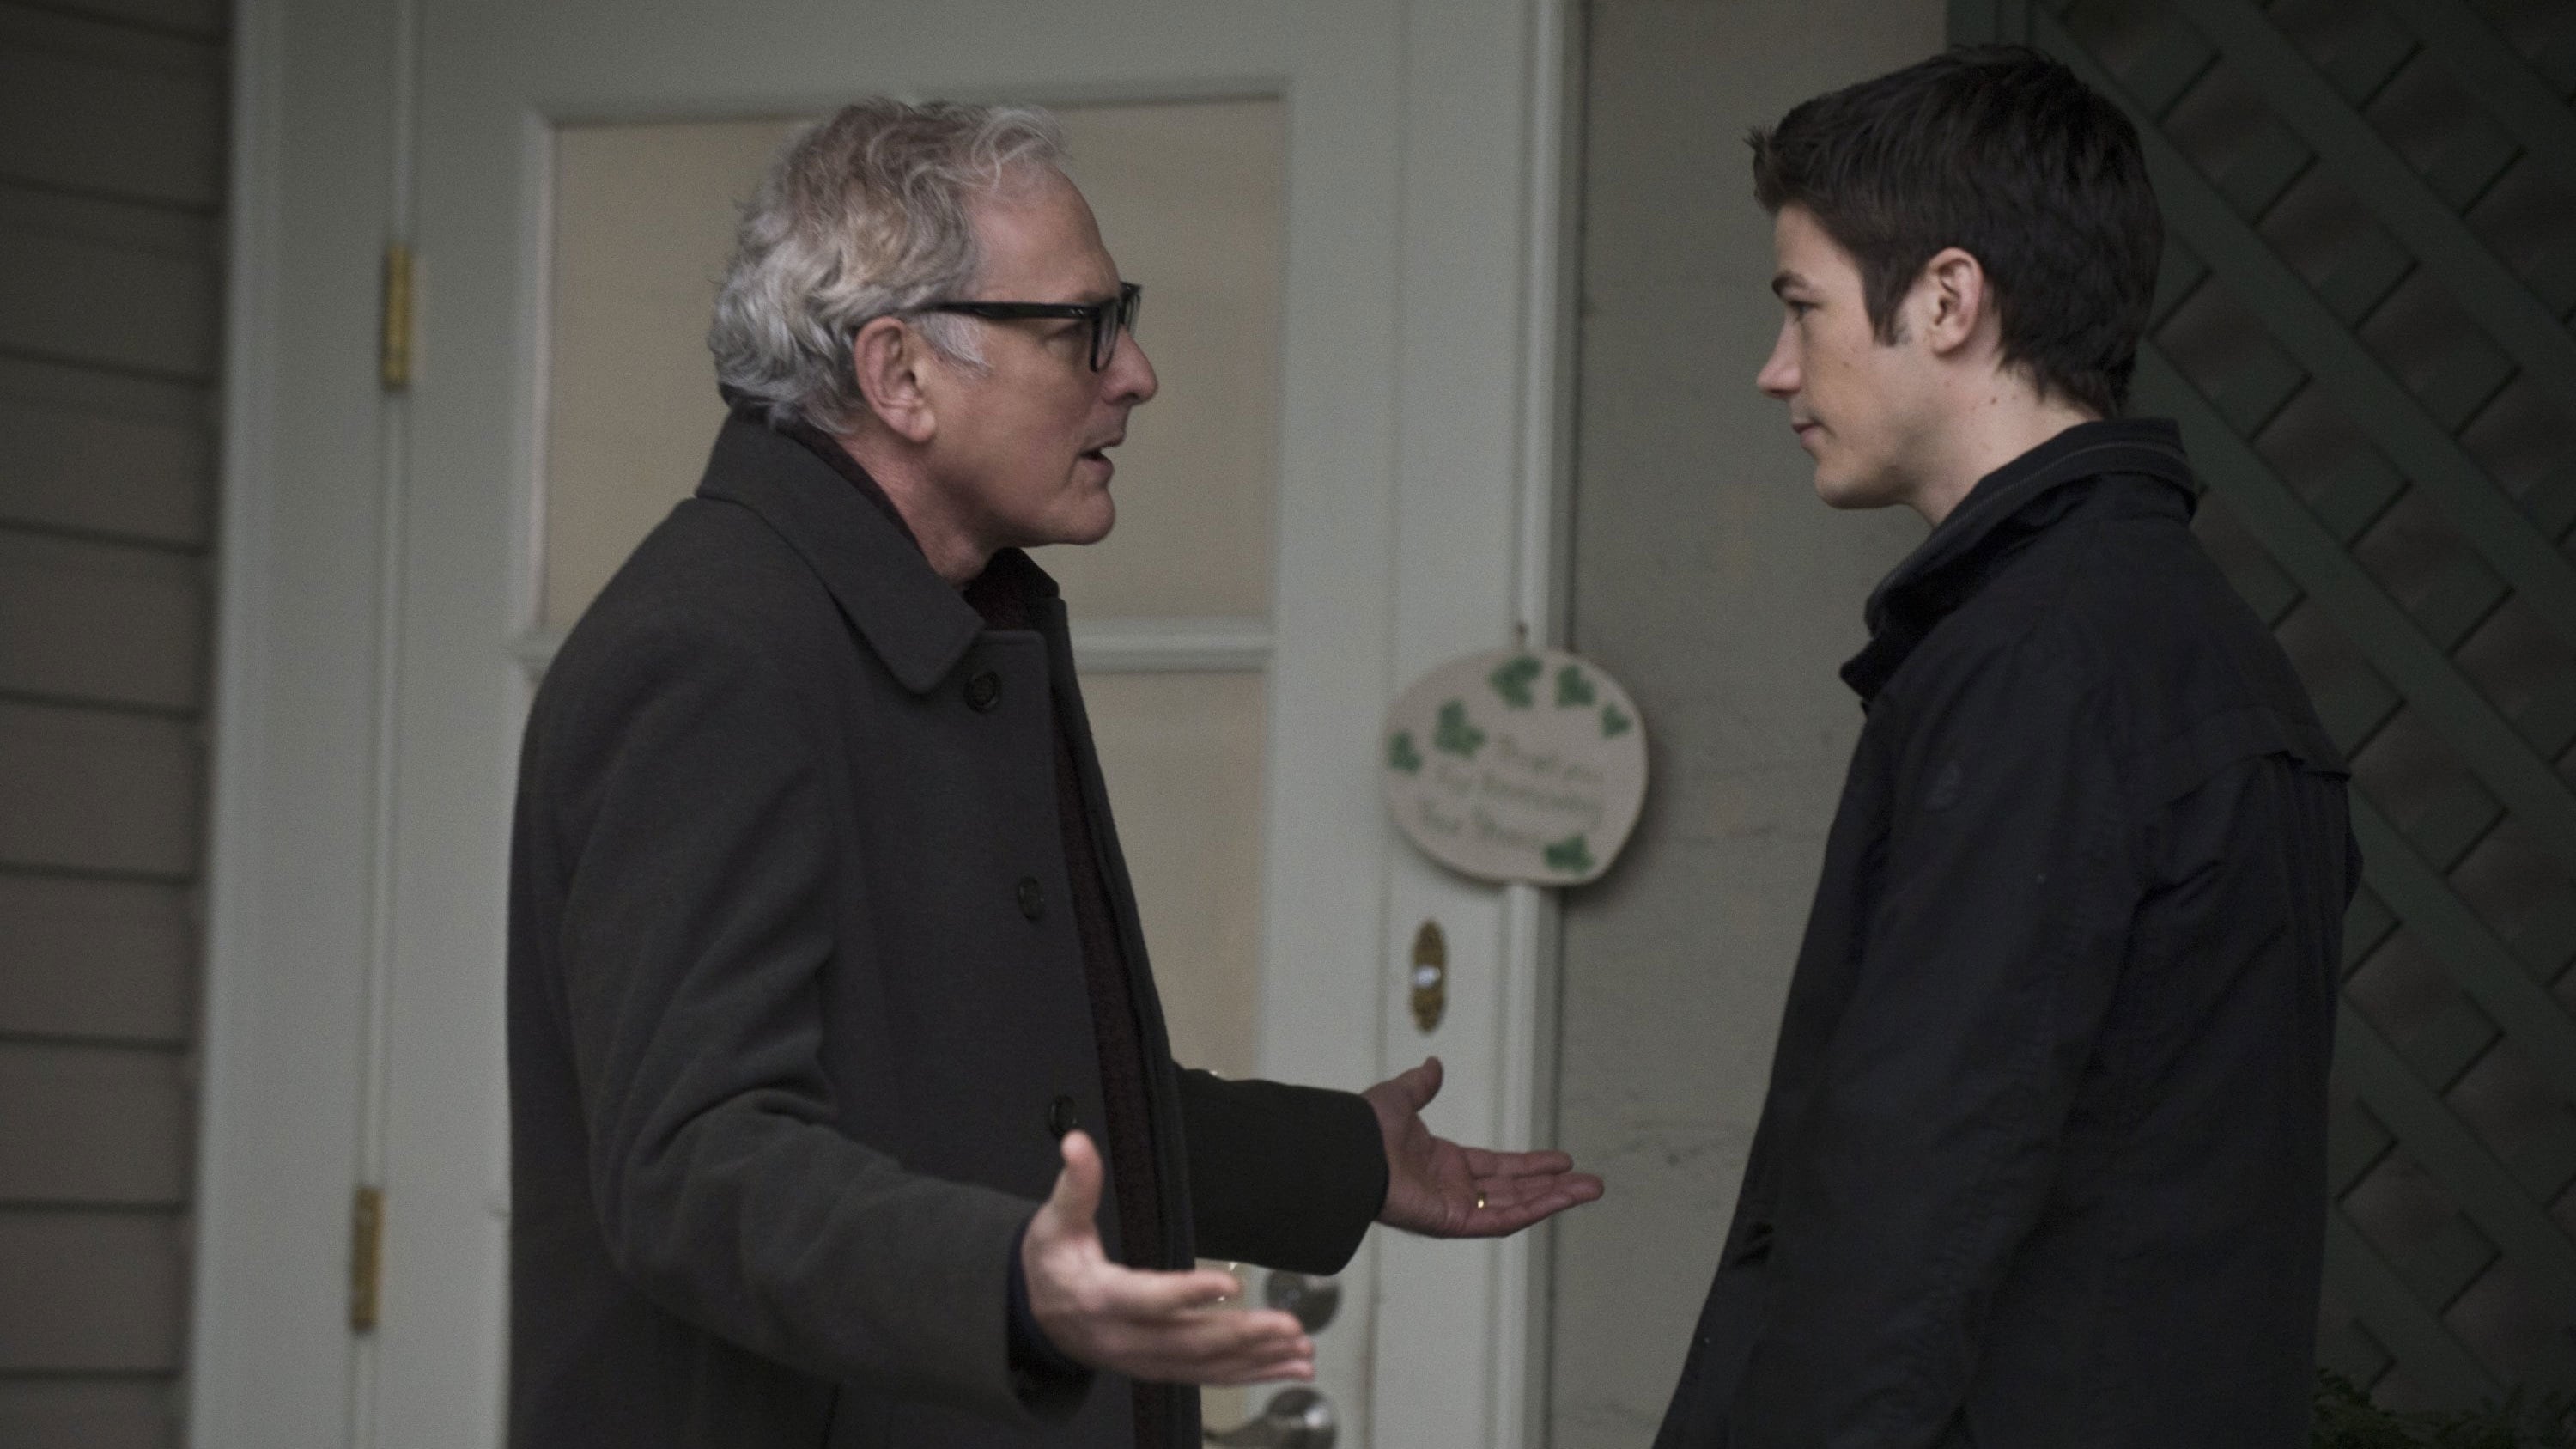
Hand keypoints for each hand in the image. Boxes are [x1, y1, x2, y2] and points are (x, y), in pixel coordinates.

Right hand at [1021, 1131, 1315, 1384]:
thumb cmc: (1050, 1262)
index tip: (1229, 1283)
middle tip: (1289, 1324)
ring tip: (1301, 1350)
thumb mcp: (1056, 1220)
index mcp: (1099, 1298)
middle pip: (1186, 1342)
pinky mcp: (1158, 1369)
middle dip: (1241, 1335)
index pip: (1146, 1299)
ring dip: (1256, 1360)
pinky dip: (1249, 1374)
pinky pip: (1207, 1377)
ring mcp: (1143, 1360)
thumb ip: (1076, 1184)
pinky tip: (1286, 1367)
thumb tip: (1077, 1142)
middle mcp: (1124, 1339)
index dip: (1186, 1294)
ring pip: (1204, 1366)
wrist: (1035, 1317)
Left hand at [1364, 1056, 1603, 1236]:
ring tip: (1591, 1189)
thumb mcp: (1399, 1098)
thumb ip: (1420, 1086)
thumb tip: (1433, 1066)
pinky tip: (1559, 1199)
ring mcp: (1455, 1209)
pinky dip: (1531, 1209)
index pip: (1498, 1168)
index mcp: (1443, 1164)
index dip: (1530, 1164)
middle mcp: (1453, 1190)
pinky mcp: (1453, 1222)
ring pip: (1515, 1207)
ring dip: (1553, 1199)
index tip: (1563, 1160)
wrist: (1348, 1153)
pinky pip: (1500, 1221)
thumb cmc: (1365, 1129)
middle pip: (1515, 1191)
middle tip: (1592, 1183)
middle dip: (1554, 1187)